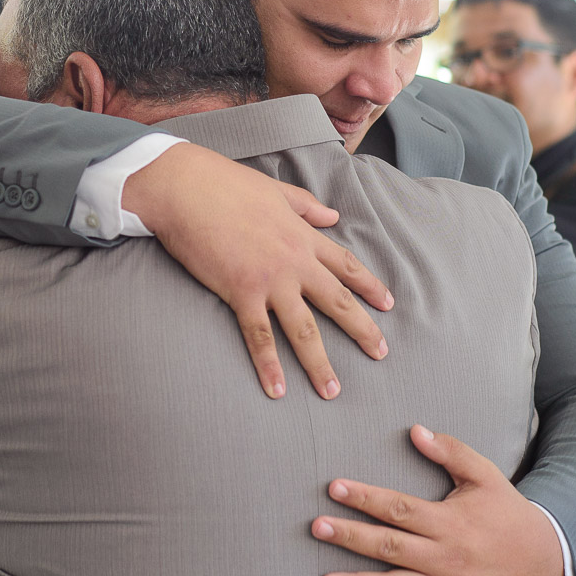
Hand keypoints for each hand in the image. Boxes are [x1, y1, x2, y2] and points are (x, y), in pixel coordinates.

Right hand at [123, 142, 393, 399]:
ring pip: (304, 330)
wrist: (187, 189)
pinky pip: (259, 337)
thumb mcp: (277, 191)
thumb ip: (307, 206)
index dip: (370, 287)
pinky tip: (277, 390)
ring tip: (332, 391)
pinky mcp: (240, 293)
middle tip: (381, 353)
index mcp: (304, 236)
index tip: (388, 305)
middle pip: (338, 301)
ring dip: (319, 363)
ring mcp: (270, 281)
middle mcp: (295, 262)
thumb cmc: (227, 184)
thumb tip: (333, 215)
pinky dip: (268, 365)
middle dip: (363, 330)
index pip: (347, 267)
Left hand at [312, 425, 563, 575]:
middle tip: (318, 528)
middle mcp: (444, 557)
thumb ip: (451, 452)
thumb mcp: (485, 475)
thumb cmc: (508, 512)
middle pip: (390, 547)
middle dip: (351, 537)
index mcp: (449, 521)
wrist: (544, 557)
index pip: (399, 509)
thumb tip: (416, 430)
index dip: (366, 498)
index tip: (336, 488)